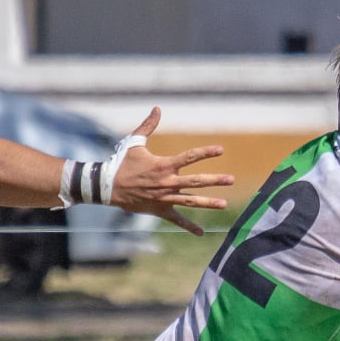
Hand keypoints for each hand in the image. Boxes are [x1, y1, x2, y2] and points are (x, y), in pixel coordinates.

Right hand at [105, 108, 232, 235]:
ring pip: (190, 201)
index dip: (205, 152)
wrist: (108, 187)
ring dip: (208, 202)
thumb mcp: (134, 142)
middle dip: (214, 180)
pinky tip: (200, 232)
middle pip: (196, 181)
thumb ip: (148, 126)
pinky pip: (176, 219)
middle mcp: (167, 182)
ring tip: (224, 203)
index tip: (220, 150)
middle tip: (231, 179)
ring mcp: (164, 198)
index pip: (189, 157)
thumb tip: (157, 108)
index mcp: (163, 165)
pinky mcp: (160, 210)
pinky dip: (188, 226)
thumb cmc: (122, 163)